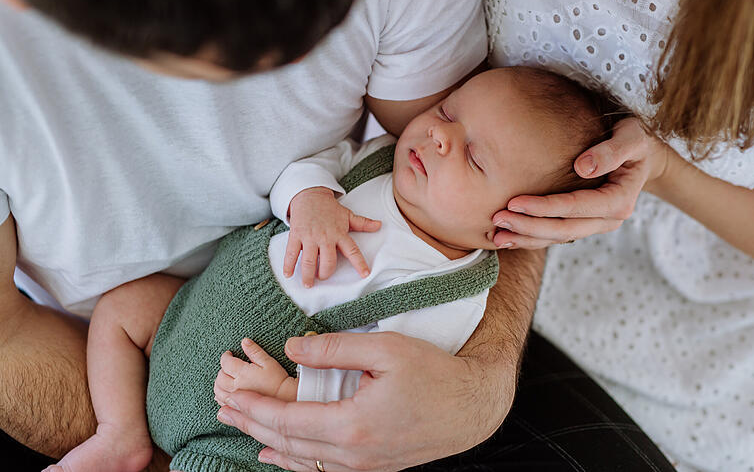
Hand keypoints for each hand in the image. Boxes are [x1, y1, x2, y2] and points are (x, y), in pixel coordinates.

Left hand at [214, 332, 513, 471]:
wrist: (474, 406)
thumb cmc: (435, 373)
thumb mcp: (385, 349)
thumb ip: (334, 348)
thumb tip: (292, 348)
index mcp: (351, 424)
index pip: (287, 419)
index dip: (254, 408)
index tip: (230, 396)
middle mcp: (353, 454)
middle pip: (289, 443)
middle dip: (252, 425)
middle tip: (224, 410)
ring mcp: (365, 465)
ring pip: (304, 461)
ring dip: (271, 445)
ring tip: (246, 432)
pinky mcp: (376, 466)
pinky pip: (324, 468)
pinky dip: (297, 461)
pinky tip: (284, 455)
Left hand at [215, 338, 296, 404]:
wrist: (285, 398)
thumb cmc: (278, 379)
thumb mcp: (268, 362)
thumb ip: (255, 351)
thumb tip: (244, 342)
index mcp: (243, 373)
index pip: (226, 362)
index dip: (225, 356)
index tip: (229, 354)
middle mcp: (236, 386)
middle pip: (219, 377)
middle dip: (222, 369)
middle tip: (228, 365)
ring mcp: (236, 398)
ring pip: (218, 391)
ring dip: (218, 383)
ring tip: (225, 378)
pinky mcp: (237, 408)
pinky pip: (222, 402)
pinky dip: (220, 396)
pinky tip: (225, 392)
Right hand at [286, 187, 380, 286]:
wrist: (309, 194)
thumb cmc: (329, 208)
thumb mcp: (347, 215)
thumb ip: (363, 223)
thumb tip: (379, 225)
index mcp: (340, 233)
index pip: (352, 251)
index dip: (359, 263)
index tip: (365, 274)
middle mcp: (325, 237)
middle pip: (328, 261)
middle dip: (326, 273)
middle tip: (323, 278)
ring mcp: (310, 237)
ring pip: (310, 261)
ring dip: (308, 275)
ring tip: (308, 284)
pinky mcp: (296, 235)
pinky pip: (292, 253)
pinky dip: (289, 265)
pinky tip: (288, 274)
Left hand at [492, 117, 671, 248]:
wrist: (642, 154)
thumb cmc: (635, 139)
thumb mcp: (632, 137)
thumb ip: (612, 151)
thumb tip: (583, 167)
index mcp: (619, 200)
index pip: (576, 207)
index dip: (545, 207)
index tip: (515, 202)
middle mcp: (609, 219)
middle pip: (564, 229)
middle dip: (529, 227)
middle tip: (497, 219)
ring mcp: (596, 224)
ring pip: (559, 238)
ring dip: (527, 238)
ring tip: (496, 235)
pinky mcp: (585, 223)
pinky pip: (558, 235)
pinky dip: (533, 237)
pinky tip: (509, 237)